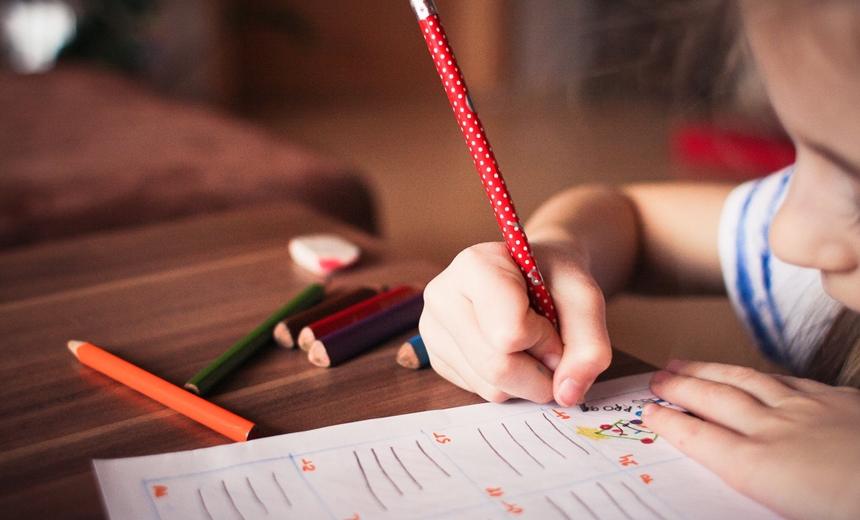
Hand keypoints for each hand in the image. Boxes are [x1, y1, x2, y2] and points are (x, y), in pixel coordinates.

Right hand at [419, 241, 611, 405]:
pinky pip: (480, 393)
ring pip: (489, 387)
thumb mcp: (585, 298)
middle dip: (539, 371)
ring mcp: (433, 329)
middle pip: (497, 367)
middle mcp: (442, 296)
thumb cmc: (555, 278)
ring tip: (529, 345)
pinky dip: (509, 384)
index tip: (552, 320)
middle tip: (551, 347)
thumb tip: (566, 395)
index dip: (545, 339)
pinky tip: (510, 353)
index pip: (510, 333)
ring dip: (526, 380)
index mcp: (474, 265)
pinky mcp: (437, 358)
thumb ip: (589, 345)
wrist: (535, 274)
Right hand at [643, 360, 859, 519]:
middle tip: (657, 378)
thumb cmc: (851, 507)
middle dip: (681, 387)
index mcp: (762, 468)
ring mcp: (810, 410)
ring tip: (687, 364)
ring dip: (711, 371)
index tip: (649, 412)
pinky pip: (789, 380)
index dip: (671, 423)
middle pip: (715, 400)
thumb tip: (739, 477)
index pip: (700, 439)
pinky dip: (761, 375)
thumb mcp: (793, 513)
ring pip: (747, 381)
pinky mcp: (842, 401)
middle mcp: (777, 431)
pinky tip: (757, 374)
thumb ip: (760, 488)